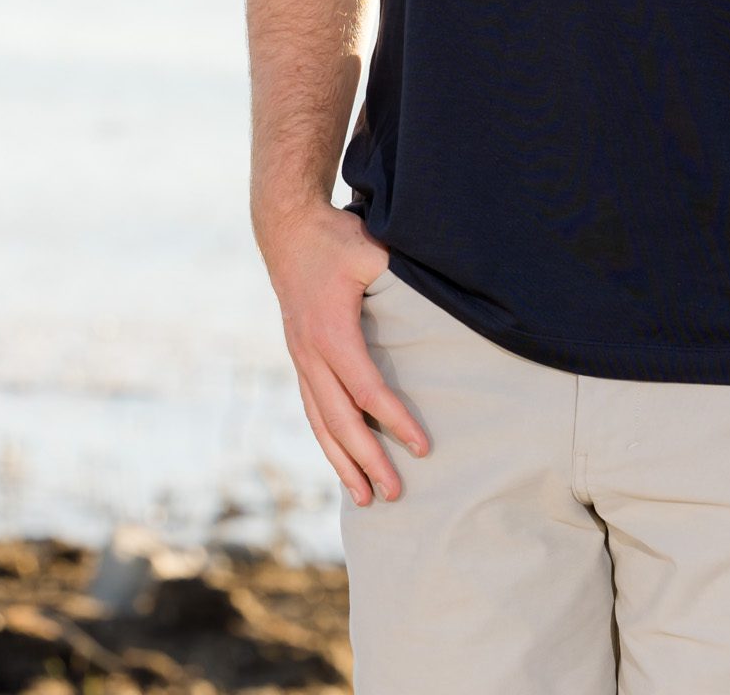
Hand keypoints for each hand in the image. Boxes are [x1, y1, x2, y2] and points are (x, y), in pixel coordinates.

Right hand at [263, 203, 429, 505]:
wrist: (288, 229)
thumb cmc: (335, 238)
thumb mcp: (370, 249)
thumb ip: (398, 276)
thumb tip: (442, 290)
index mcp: (331, 333)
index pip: (367, 390)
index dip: (395, 421)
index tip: (422, 447)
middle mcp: (311, 354)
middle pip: (340, 421)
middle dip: (368, 460)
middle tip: (396, 493)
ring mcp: (301, 358)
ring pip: (321, 422)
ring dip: (343, 462)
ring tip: (365, 499)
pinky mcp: (300, 357)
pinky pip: (313, 409)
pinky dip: (327, 441)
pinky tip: (341, 462)